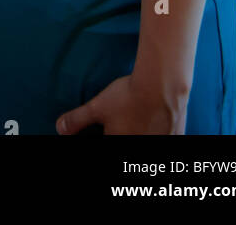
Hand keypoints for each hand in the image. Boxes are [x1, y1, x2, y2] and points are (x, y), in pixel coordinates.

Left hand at [56, 75, 187, 136]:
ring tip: (140, 120)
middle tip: (125, 122)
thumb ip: (77, 120)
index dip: (104, 135)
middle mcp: (139, 148)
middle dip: (123, 132)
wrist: (161, 86)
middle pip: (128, 142)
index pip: (106, 144)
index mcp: (120, 144)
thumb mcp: (97, 108)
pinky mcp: (175, 138)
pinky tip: (158, 123)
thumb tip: (59, 129)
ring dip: (143, 132)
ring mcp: (159, 144)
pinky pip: (167, 139)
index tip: (107, 129)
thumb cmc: (129, 97)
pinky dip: (161, 133)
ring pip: (147, 140)